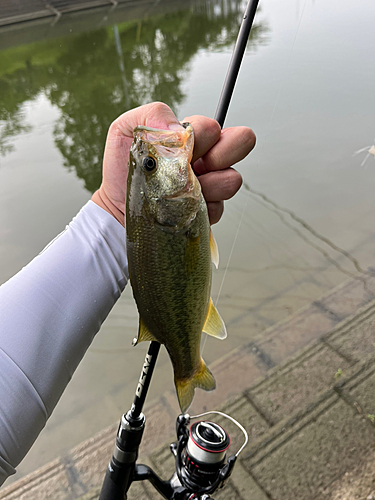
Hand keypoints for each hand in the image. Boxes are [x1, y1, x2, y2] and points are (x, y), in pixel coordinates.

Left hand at [92, 102, 254, 225]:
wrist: (118, 207)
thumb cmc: (123, 169)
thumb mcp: (125, 130)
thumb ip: (153, 115)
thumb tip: (179, 128)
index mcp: (189, 138)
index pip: (214, 126)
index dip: (202, 135)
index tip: (183, 146)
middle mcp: (204, 160)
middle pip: (242, 141)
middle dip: (224, 151)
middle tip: (198, 165)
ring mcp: (209, 186)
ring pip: (232, 180)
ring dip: (209, 185)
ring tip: (181, 190)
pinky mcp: (206, 212)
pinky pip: (218, 209)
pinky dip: (200, 210)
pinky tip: (180, 209)